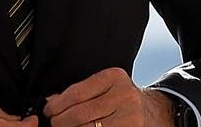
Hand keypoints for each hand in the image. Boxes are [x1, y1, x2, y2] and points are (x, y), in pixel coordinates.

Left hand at [43, 68, 174, 125]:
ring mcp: (129, 117)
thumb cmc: (122, 99)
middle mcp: (124, 96)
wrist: (152, 112)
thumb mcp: (104, 88)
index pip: (77, 92)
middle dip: (60, 121)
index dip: (57, 105)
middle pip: (80, 114)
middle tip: (53, 123)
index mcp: (114, 78)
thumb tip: (51, 102)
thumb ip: (79, 93)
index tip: (48, 111)